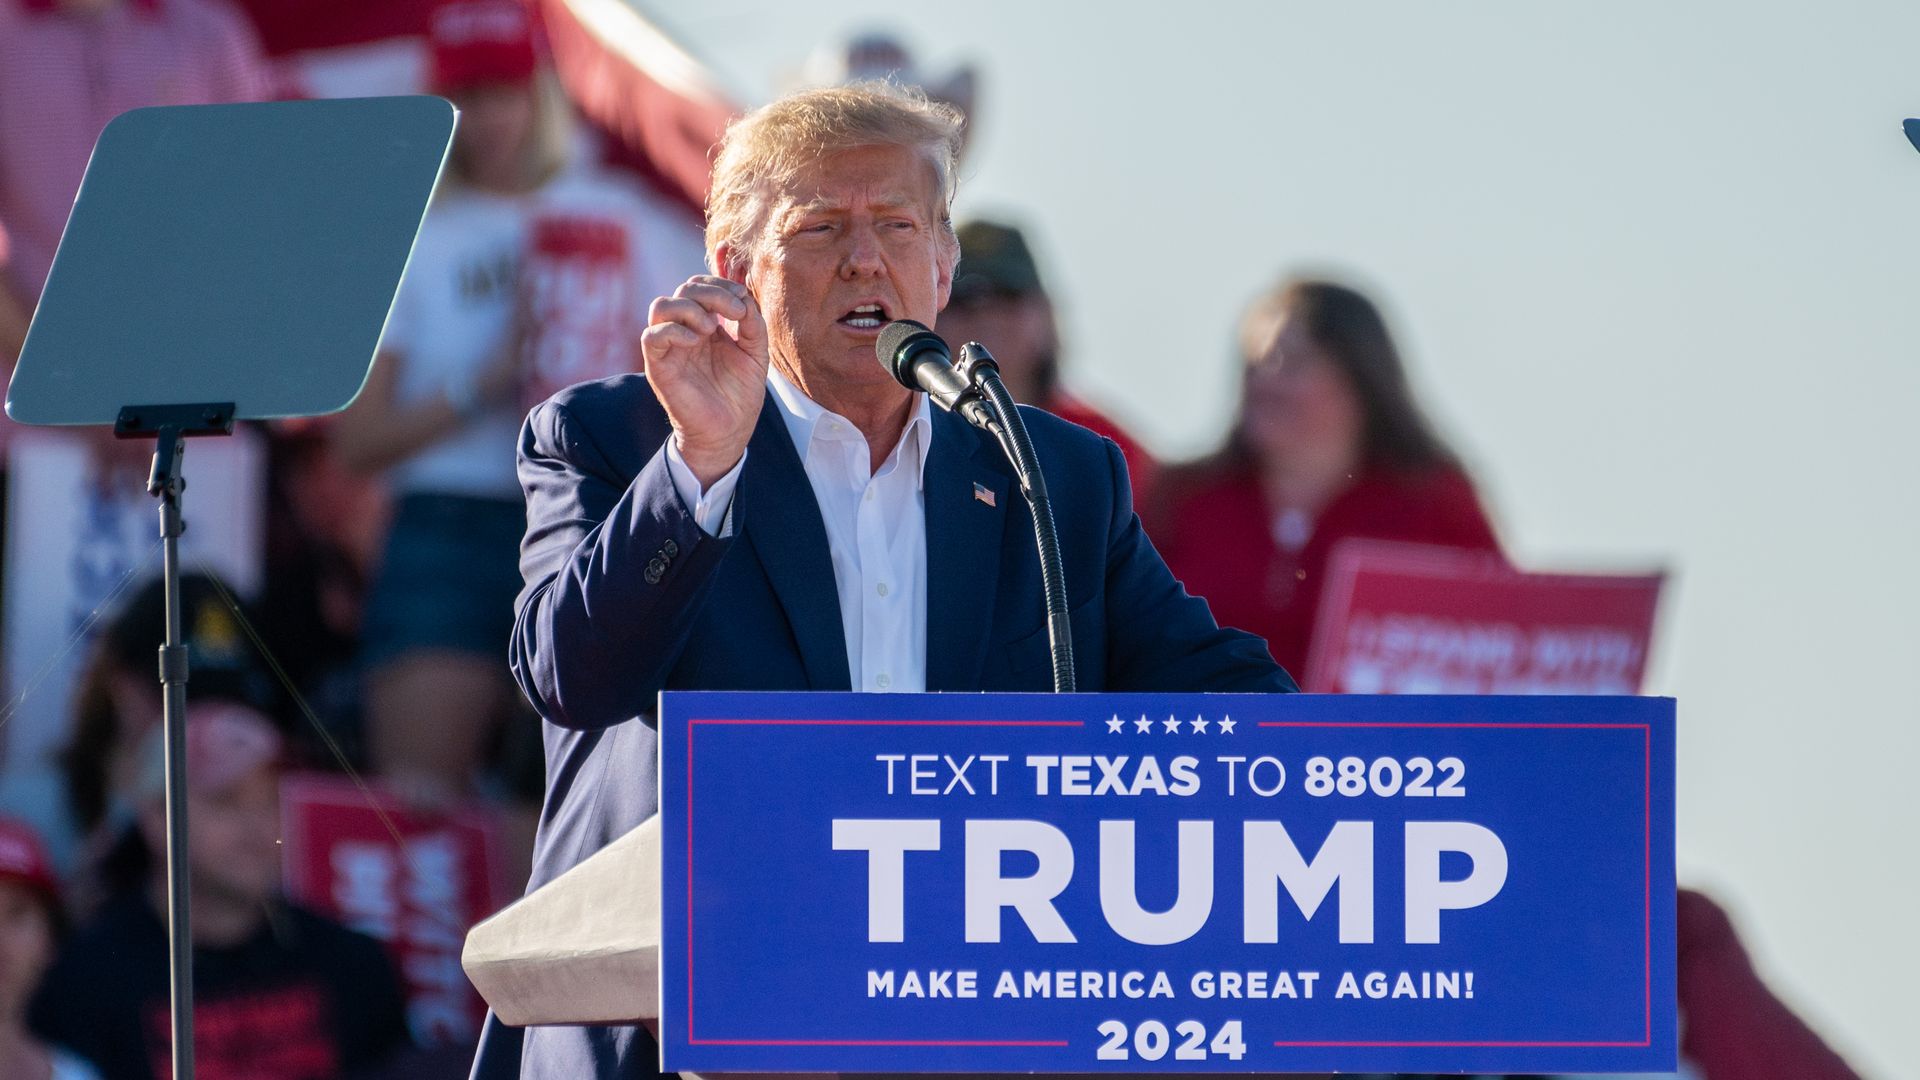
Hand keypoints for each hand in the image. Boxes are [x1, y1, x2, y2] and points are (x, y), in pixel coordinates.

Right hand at [642, 276, 767, 485]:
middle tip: (735, 313)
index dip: (721, 283)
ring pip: (661, 305)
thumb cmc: (740, 395)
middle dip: (713, 293)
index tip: (743, 300)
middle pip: (684, 289)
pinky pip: (651, 335)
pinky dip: (674, 330)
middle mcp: (684, 330)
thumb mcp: (755, 353)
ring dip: (691, 308)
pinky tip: (697, 341)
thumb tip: (745, 297)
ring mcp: (669, 346)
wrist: (729, 432)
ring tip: (713, 329)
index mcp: (705, 323)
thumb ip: (753, 323)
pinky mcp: (658, 365)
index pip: (700, 285)